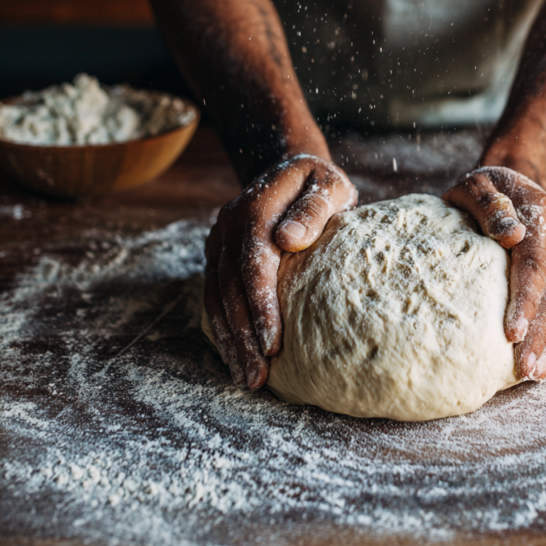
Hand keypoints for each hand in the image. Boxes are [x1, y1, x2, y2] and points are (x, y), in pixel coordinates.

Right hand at [204, 153, 357, 388]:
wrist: (289, 168)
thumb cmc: (320, 183)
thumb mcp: (331, 184)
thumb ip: (314, 208)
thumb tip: (288, 239)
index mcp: (256, 208)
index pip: (254, 264)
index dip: (261, 305)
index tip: (273, 343)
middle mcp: (229, 225)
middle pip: (231, 288)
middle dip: (243, 335)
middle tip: (257, 377)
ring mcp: (219, 240)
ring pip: (217, 296)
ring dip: (229, 339)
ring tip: (245, 377)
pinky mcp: (217, 254)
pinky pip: (214, 295)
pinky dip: (221, 327)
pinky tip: (233, 356)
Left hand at [444, 166, 545, 381]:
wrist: (517, 181)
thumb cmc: (486, 189)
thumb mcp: (477, 185)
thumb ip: (489, 204)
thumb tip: (509, 232)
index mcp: (542, 214)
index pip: (535, 264)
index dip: (526, 301)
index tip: (511, 333)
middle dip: (541, 332)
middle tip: (524, 368)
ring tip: (537, 373)